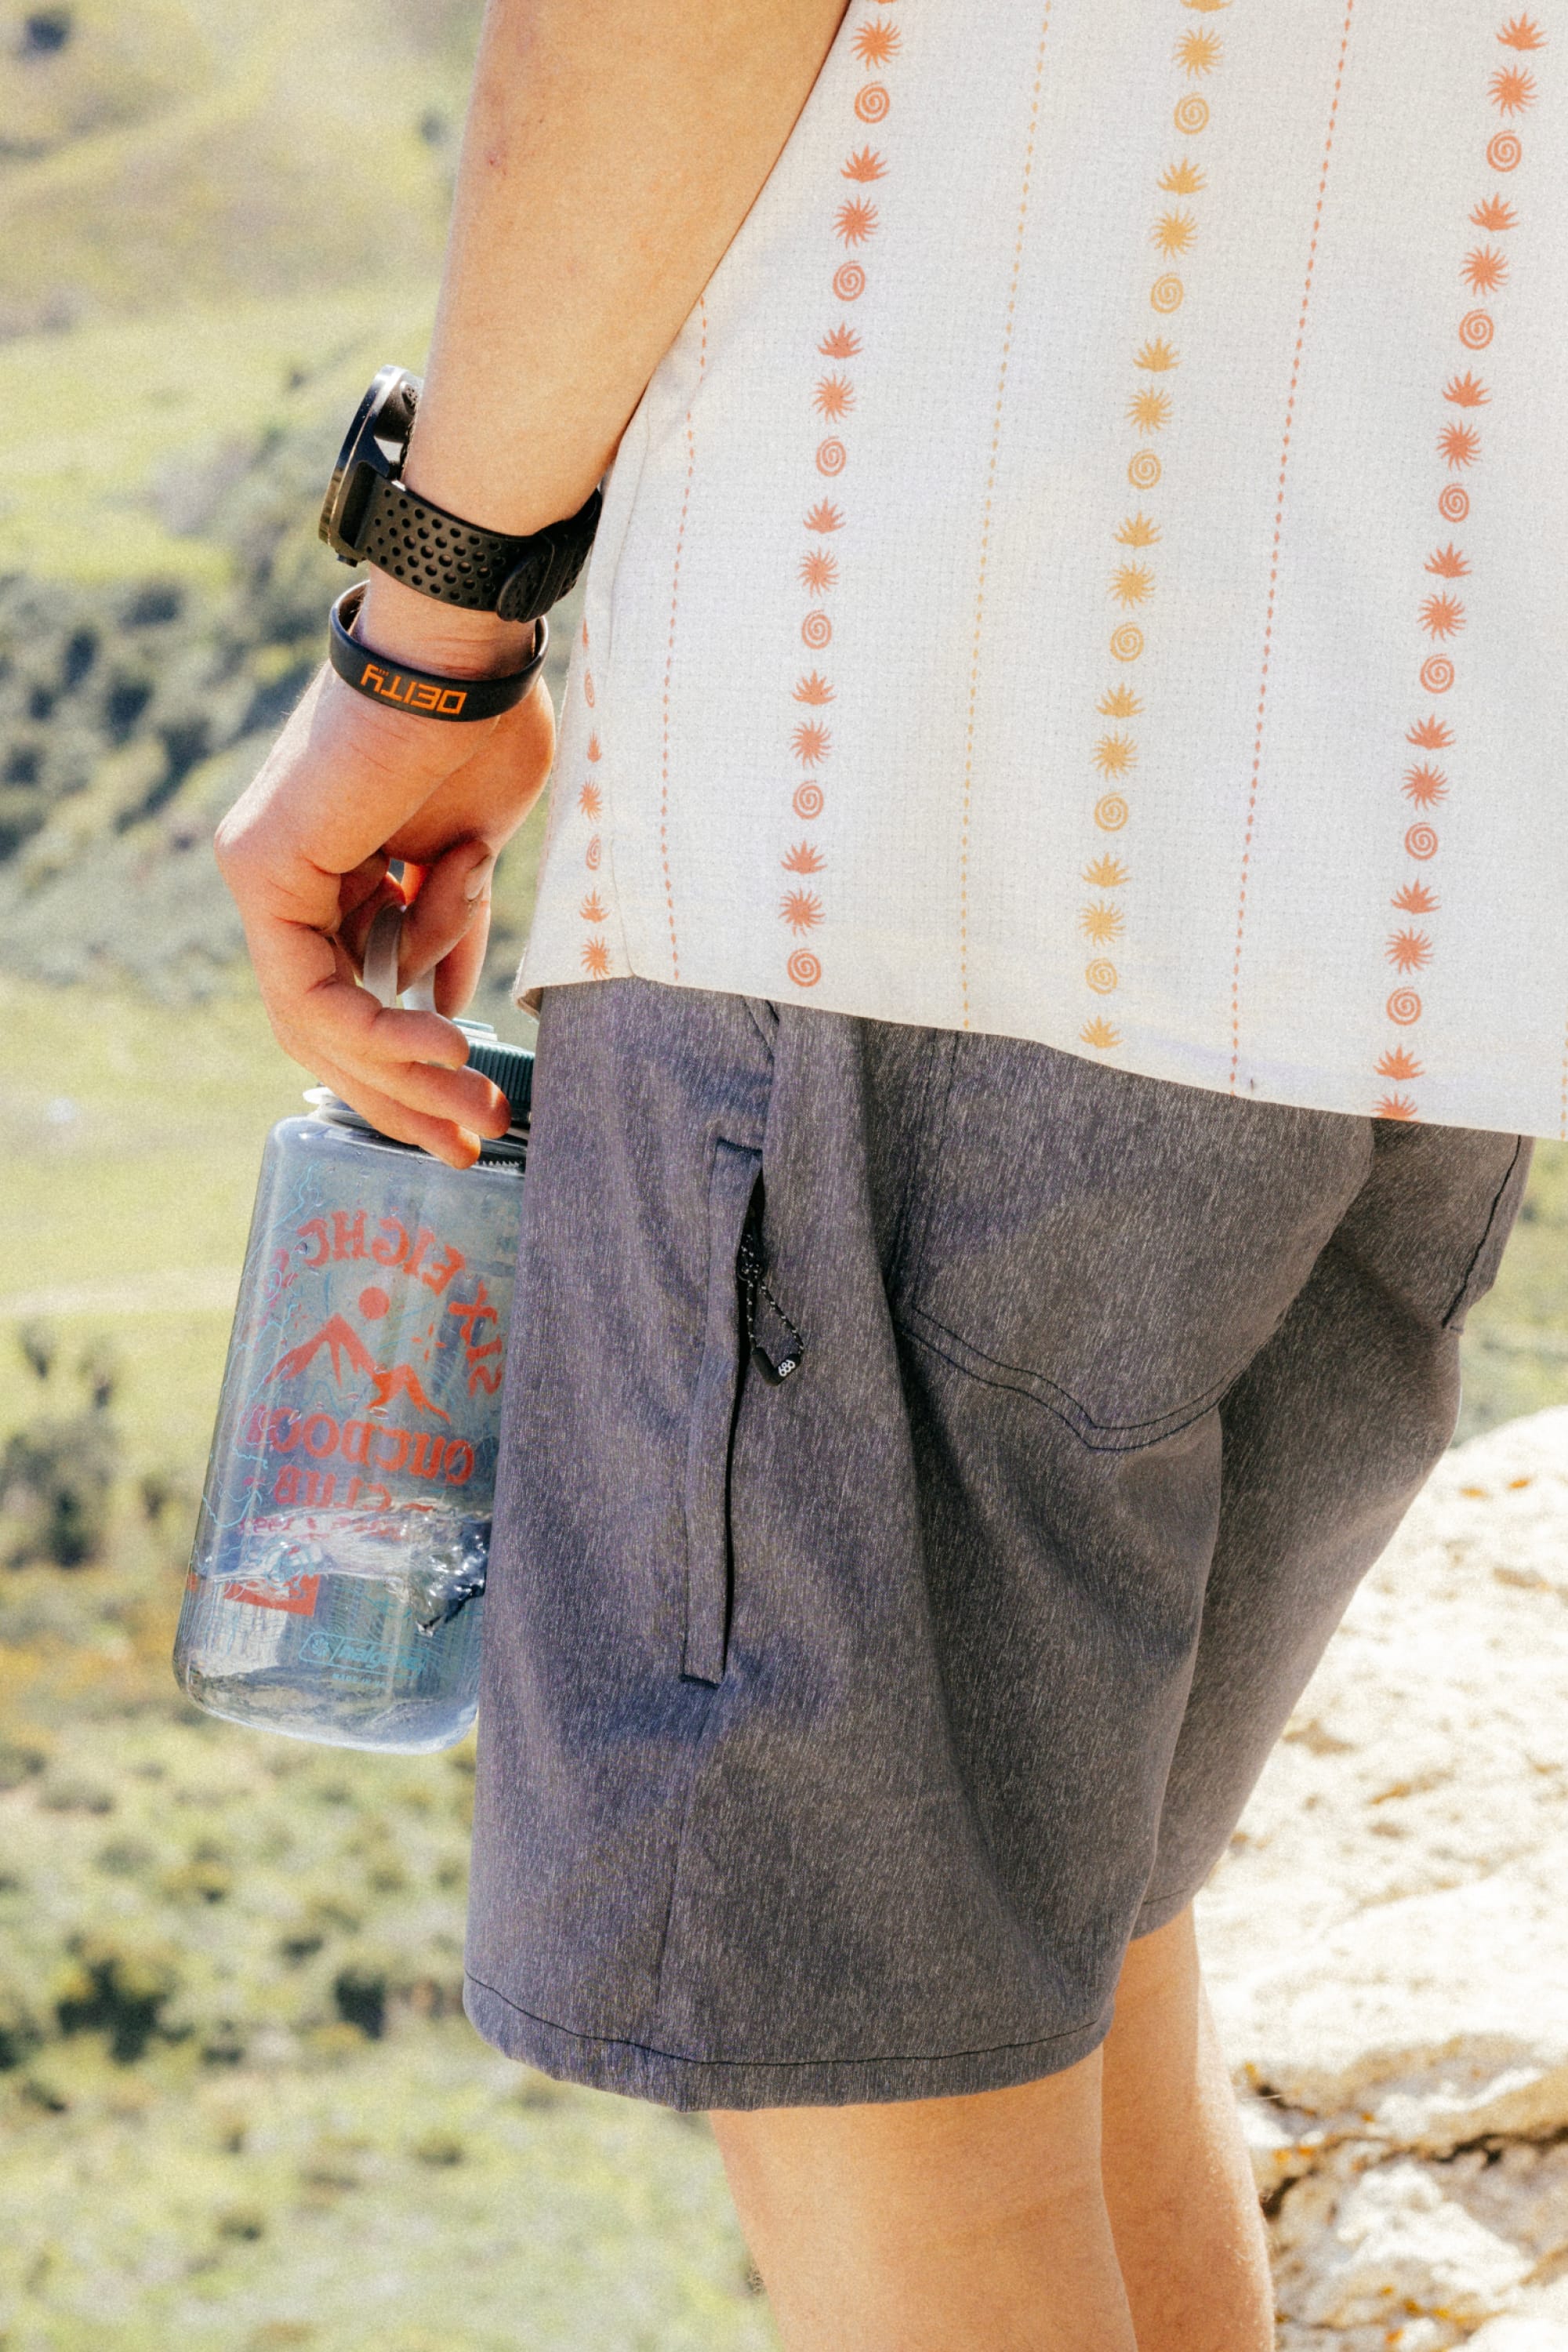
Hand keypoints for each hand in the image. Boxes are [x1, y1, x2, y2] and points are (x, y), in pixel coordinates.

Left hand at [216, 596, 554, 1168]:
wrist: (463, 654)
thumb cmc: (483, 728)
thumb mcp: (471, 864)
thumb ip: (448, 931)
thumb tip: (442, 1006)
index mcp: (333, 870)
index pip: (351, 996)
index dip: (410, 1069)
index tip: (476, 1110)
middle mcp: (286, 875)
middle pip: (328, 1024)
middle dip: (404, 1094)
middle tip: (470, 1140)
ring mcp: (265, 872)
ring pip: (319, 1020)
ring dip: (403, 1076)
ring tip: (475, 1105)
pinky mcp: (264, 870)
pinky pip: (315, 990)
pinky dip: (379, 1031)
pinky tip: (442, 1046)